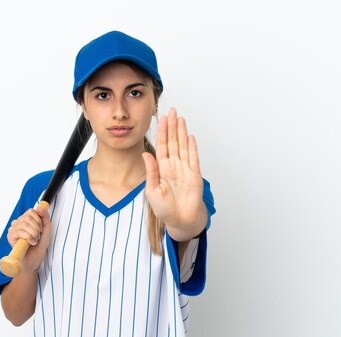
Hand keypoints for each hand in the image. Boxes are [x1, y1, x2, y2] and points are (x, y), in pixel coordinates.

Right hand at [6, 203, 50, 272]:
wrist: (34, 261)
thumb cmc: (39, 246)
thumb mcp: (46, 229)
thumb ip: (45, 217)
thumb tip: (40, 207)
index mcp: (24, 220)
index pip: (31, 211)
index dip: (39, 220)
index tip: (41, 230)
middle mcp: (17, 223)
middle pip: (28, 218)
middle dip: (37, 229)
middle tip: (38, 237)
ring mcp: (12, 230)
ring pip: (25, 224)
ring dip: (34, 234)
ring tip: (35, 241)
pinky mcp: (10, 237)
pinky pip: (21, 232)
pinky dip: (29, 238)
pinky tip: (30, 243)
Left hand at [142, 108, 206, 241]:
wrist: (180, 220)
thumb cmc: (164, 209)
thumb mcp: (152, 190)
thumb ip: (151, 171)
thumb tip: (146, 154)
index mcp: (161, 169)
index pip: (162, 146)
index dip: (162, 132)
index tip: (161, 119)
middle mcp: (173, 166)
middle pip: (173, 142)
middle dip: (172, 127)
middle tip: (172, 111)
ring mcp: (184, 169)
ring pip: (183, 146)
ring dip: (182, 133)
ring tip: (181, 118)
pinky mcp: (194, 175)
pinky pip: (193, 158)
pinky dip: (192, 147)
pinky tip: (190, 136)